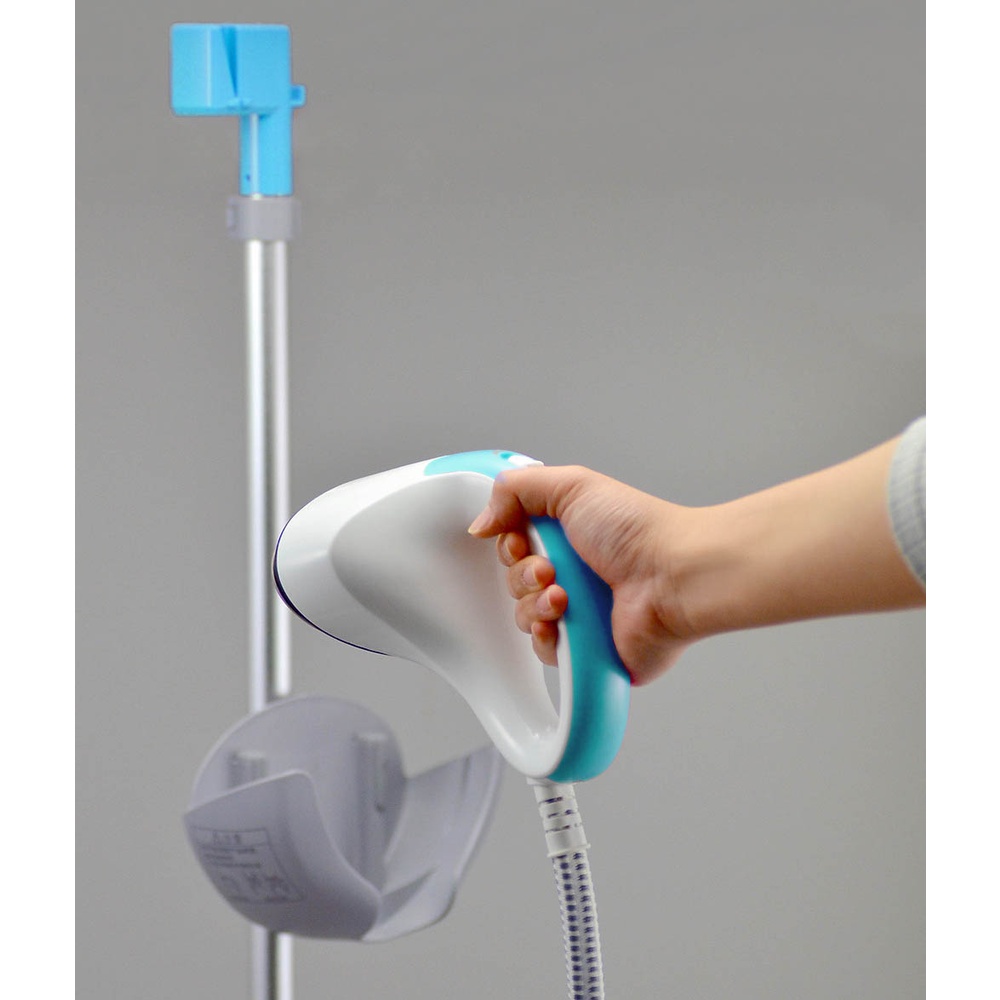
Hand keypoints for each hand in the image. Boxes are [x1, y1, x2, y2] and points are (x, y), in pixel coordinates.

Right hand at [468, 466, 698, 685]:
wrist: (673, 578)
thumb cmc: (638, 531)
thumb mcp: (572, 486)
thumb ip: (516, 490)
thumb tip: (482, 522)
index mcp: (569, 537)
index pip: (514, 545)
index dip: (509, 544)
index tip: (519, 539)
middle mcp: (573, 574)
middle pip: (515, 581)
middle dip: (522, 575)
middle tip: (549, 569)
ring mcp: (579, 613)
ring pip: (524, 615)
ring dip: (534, 603)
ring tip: (563, 596)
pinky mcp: (585, 649)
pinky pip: (543, 650)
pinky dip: (545, 635)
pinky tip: (563, 621)